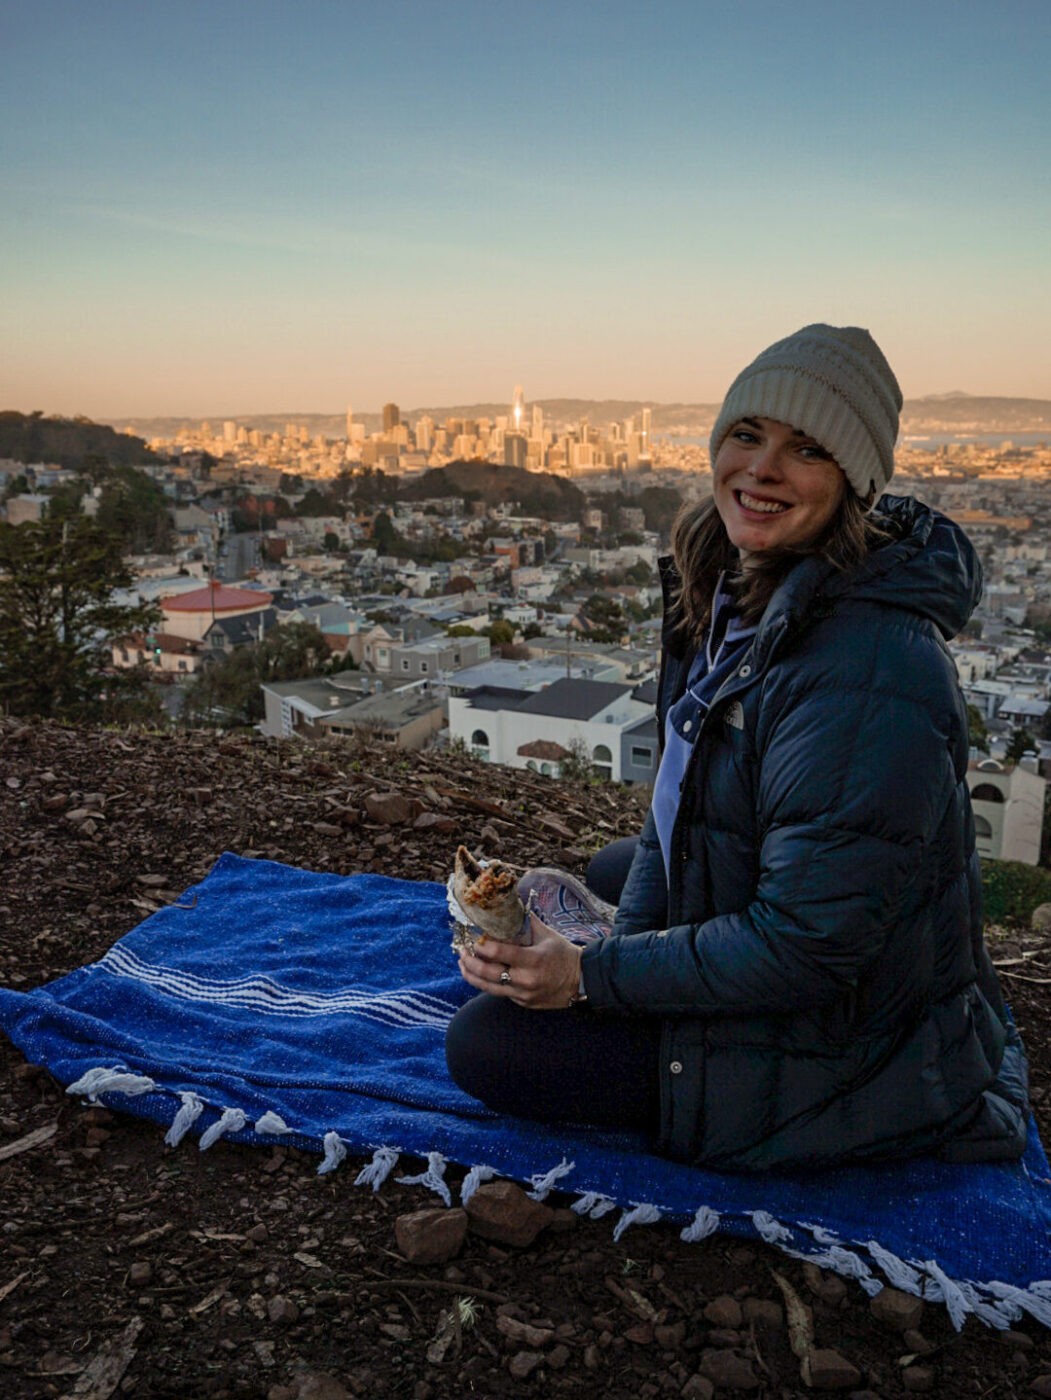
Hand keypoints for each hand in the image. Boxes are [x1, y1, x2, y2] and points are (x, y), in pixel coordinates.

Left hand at [457, 911, 583, 1009]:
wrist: (580, 981)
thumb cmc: (563, 954)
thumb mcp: (547, 934)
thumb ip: (526, 922)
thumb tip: (508, 905)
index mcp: (532, 959)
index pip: (498, 953)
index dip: (481, 947)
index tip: (472, 939)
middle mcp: (526, 980)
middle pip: (488, 973)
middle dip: (469, 962)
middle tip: (460, 952)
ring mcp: (524, 995)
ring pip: (489, 988)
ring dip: (471, 976)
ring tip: (462, 965)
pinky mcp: (523, 1003)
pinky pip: (500, 993)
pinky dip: (488, 984)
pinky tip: (479, 975)